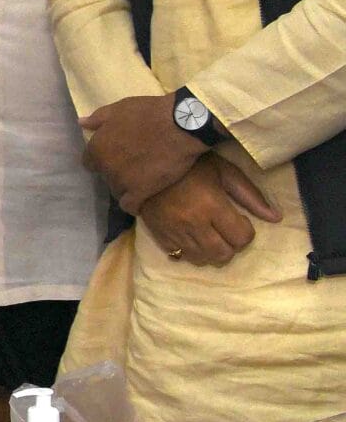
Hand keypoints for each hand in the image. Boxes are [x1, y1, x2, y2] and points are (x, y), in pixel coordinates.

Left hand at [81, 95, 205, 213]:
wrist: (180, 125)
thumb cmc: (149, 113)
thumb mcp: (119, 109)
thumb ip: (98, 118)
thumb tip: (81, 123)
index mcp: (97, 147)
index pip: (89, 162)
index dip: (101, 160)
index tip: (114, 157)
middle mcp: (105, 166)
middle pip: (105, 176)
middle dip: (116, 172)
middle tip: (133, 166)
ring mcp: (122, 181)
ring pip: (117, 191)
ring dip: (126, 188)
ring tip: (141, 181)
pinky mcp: (140, 192)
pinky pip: (130, 206)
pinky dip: (134, 205)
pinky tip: (141, 201)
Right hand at [138, 156, 279, 266]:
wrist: (145, 163)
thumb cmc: (190, 164)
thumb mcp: (224, 171)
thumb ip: (250, 195)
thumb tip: (276, 218)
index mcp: (212, 205)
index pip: (241, 237)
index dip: (245, 231)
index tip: (239, 219)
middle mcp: (193, 223)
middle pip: (223, 254)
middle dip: (230, 245)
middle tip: (225, 230)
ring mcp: (174, 232)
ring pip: (202, 259)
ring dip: (211, 251)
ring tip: (209, 235)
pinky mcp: (159, 235)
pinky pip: (180, 256)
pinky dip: (189, 251)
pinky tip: (190, 236)